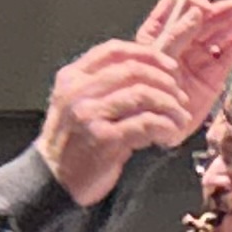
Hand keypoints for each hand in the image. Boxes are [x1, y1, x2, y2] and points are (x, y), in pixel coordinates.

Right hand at [37, 37, 201, 202]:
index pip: (113, 50)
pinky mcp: (104, 139)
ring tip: (180, 118)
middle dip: (165, 82)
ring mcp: (90, 115)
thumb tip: (149, 74)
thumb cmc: (71, 143)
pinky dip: (166, 127)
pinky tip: (170, 135)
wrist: (52, 180)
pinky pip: (146, 123)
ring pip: (143, 94)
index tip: (170, 66)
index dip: (148, 54)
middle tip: (180, 97)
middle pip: (133, 70)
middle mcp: (78, 92)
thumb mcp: (76, 104)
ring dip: (170, 106)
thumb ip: (102, 86)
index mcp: (72, 78)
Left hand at [133, 0, 231, 135]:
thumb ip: (177, 34)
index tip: (204, 5)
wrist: (158, 129)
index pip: (178, 7)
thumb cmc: (148, 97)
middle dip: (226, 9)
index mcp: (160, 34)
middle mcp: (181, 44)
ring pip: (222, 32)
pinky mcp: (214, 74)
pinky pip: (231, 52)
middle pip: (206, 18)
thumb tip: (195, 13)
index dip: (192, 2)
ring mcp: (199, 58)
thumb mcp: (158, 58)